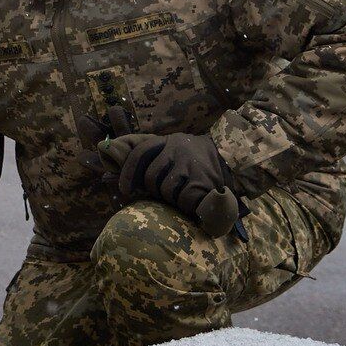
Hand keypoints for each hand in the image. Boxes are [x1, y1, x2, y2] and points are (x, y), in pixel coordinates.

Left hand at [97, 132, 240, 238]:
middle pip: (152, 177)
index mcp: (169, 141)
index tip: (124, 190)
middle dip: (157, 190)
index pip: (140, 152)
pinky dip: (188, 205)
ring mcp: (190, 163)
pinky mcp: (202, 180)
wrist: (236, 158)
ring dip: (174, 198)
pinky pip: (183, 199)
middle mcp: (177, 148)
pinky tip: (195, 201)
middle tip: (171, 192)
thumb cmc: (199, 161)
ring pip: (166, 189)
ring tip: (186, 194)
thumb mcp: (176, 150)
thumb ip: (152, 156)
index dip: (128, 172)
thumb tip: (109, 163)